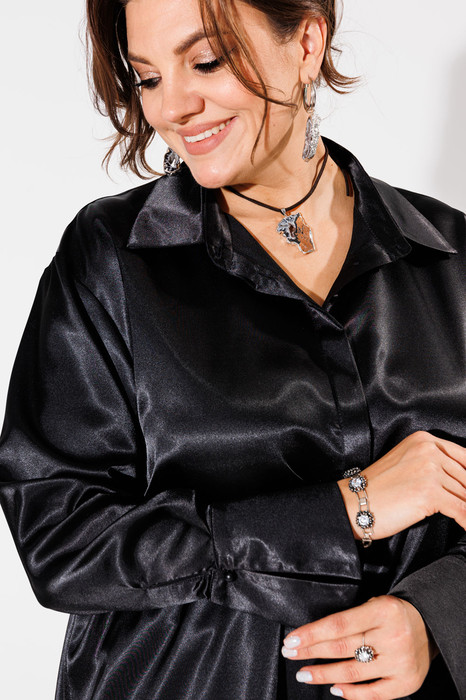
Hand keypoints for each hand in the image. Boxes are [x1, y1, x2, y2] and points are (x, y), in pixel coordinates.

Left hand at [282, 595, 437, 699]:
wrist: (431, 625)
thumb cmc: (394, 613)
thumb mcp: (375, 603)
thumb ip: (351, 619)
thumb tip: (314, 636)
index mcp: (383, 610)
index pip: (338, 624)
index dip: (312, 633)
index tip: (291, 639)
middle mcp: (392, 636)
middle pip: (342, 648)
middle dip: (311, 652)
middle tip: (290, 654)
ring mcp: (400, 662)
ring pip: (353, 672)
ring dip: (324, 675)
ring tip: (304, 674)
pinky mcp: (406, 683)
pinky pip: (373, 694)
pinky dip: (351, 693)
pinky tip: (334, 689)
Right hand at [338, 431, 465, 540]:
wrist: (354, 503)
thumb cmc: (378, 488)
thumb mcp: (407, 462)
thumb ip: (433, 463)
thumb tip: (462, 482)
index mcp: (423, 440)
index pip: (464, 456)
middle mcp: (428, 450)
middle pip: (465, 477)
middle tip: (465, 506)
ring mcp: (429, 471)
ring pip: (464, 495)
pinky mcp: (429, 494)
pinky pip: (462, 511)